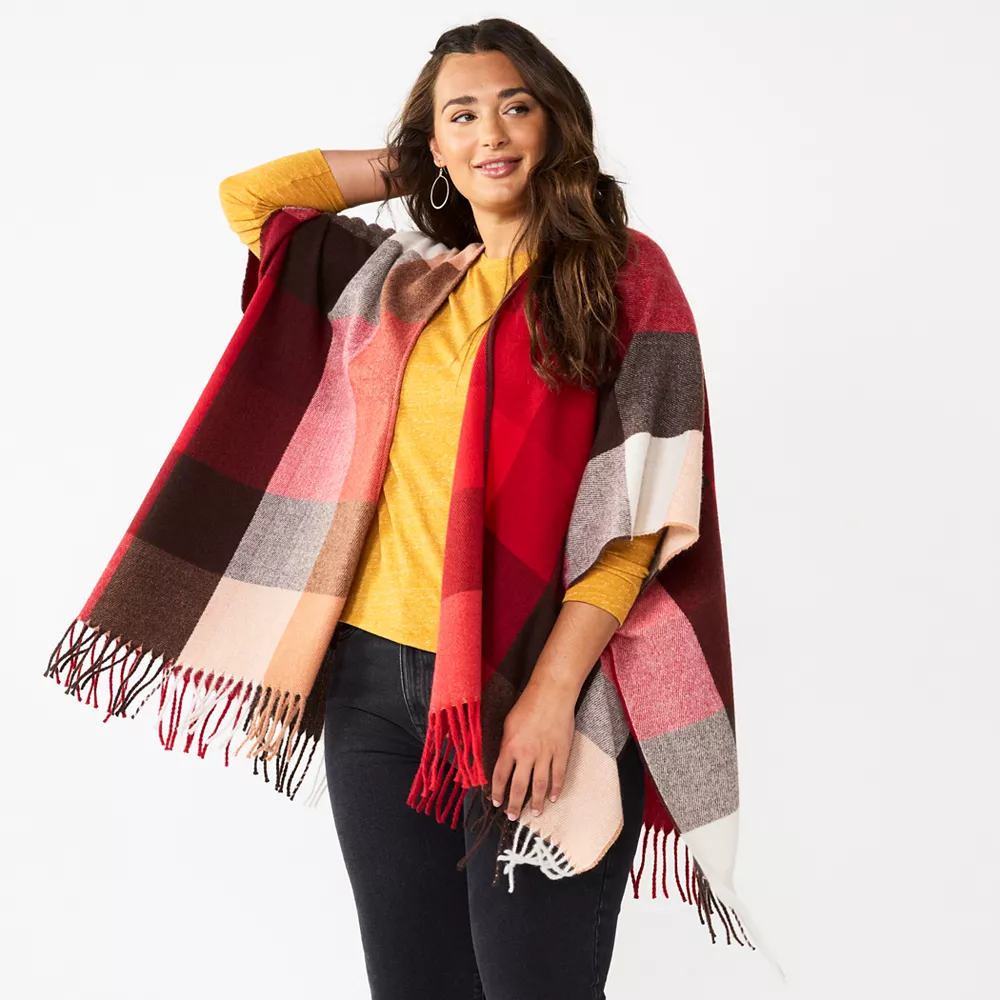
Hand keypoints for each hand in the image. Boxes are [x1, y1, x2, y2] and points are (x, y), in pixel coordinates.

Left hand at [490, 678, 576, 821]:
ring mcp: (545, 755)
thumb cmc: (528, 704)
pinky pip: (558, 775)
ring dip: (536, 802)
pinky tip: (553, 798)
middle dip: (515, 804)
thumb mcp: (508, 723)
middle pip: (519, 786)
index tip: (497, 802)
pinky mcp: (561, 752)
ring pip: (539, 785)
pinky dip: (556, 788)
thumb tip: (504, 759)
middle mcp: (526, 754)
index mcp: (510, 746)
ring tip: (534, 813)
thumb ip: (506, 743)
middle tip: (513, 816)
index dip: (498, 792)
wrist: (552, 694)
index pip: (500, 776)